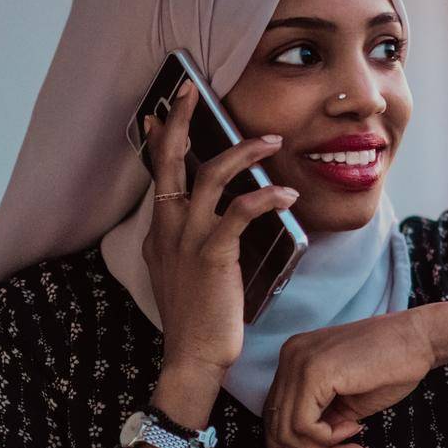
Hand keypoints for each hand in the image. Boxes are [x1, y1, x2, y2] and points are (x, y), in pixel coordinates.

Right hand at [142, 79, 298, 378]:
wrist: (193, 357)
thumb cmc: (199, 317)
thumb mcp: (185, 272)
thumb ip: (191, 242)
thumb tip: (211, 221)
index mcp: (161, 231)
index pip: (159, 174)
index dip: (162, 140)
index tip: (164, 111)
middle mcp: (169, 229)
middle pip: (171, 161)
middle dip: (182, 122)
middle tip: (193, 90)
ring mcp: (188, 240)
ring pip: (210, 177)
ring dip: (244, 153)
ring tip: (274, 141)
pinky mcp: (213, 255)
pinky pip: (238, 213)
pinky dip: (265, 198)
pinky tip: (288, 194)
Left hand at [262, 309, 436, 447]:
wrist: (421, 338)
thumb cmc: (394, 367)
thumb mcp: (348, 405)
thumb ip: (321, 427)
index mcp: (295, 361)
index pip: (273, 415)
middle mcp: (290, 357)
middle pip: (276, 427)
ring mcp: (298, 362)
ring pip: (288, 432)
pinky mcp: (313, 371)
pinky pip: (304, 426)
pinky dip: (328, 440)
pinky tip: (354, 430)